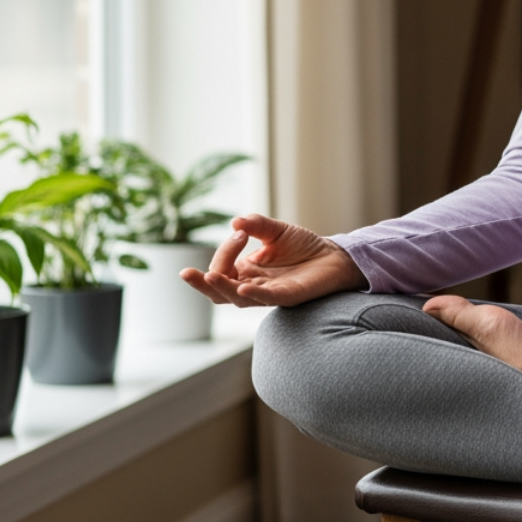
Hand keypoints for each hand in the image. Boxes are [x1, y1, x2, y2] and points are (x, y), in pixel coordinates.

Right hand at [179, 213, 365, 307]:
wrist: (335, 257)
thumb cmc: (304, 247)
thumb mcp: (276, 231)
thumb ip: (256, 226)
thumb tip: (235, 222)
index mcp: (245, 271)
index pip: (221, 268)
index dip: (224, 251)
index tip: (239, 233)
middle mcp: (252, 285)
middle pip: (218, 291)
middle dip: (201, 283)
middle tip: (186, 273)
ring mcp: (269, 293)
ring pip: (237, 299)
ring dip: (222, 288)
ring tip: (209, 277)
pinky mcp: (288, 296)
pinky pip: (267, 299)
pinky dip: (253, 294)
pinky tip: (242, 288)